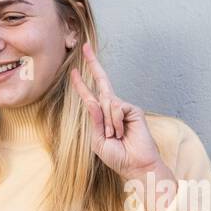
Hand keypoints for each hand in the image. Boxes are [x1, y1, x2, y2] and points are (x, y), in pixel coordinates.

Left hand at [69, 40, 168, 183]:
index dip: (81, 84)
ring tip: (114, 136)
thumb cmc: (117, 157)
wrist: (136, 165)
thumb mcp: (97, 141)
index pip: (90, 97)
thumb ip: (93, 121)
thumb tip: (92, 101)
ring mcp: (123, 108)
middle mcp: (112, 109)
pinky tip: (121, 132)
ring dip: (107, 123)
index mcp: (101, 117)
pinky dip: (115, 122)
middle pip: (102, 82)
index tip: (74, 72)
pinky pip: (116, 108)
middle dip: (93, 64)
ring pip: (106, 103)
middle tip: (85, 46)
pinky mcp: (133, 109)